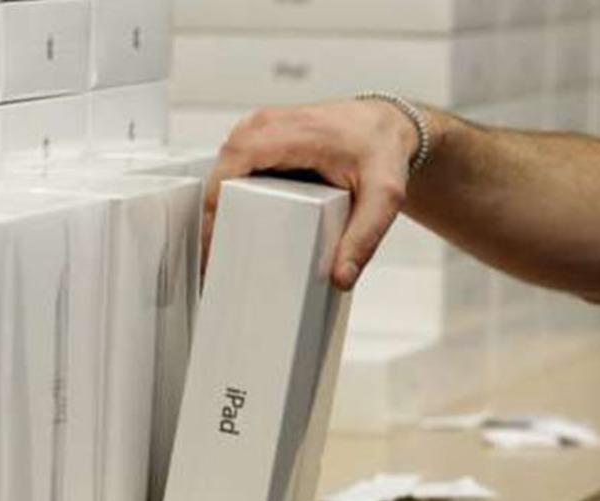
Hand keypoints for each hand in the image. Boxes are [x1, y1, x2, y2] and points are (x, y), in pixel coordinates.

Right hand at [203, 99, 421, 290]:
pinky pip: (232, 168)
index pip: (231, 168)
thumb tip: (340, 276)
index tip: (214, 245)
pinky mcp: (261, 139)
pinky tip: (234, 227)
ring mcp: (259, 129)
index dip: (215, 208)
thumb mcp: (383, 196)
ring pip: (221, 172)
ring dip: (217, 209)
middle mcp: (265, 125)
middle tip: (216, 262)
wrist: (388, 126)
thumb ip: (364, 237)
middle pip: (219, 174)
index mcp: (287, 133)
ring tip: (221, 251)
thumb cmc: (382, 150)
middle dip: (212, 218)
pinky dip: (228, 196)